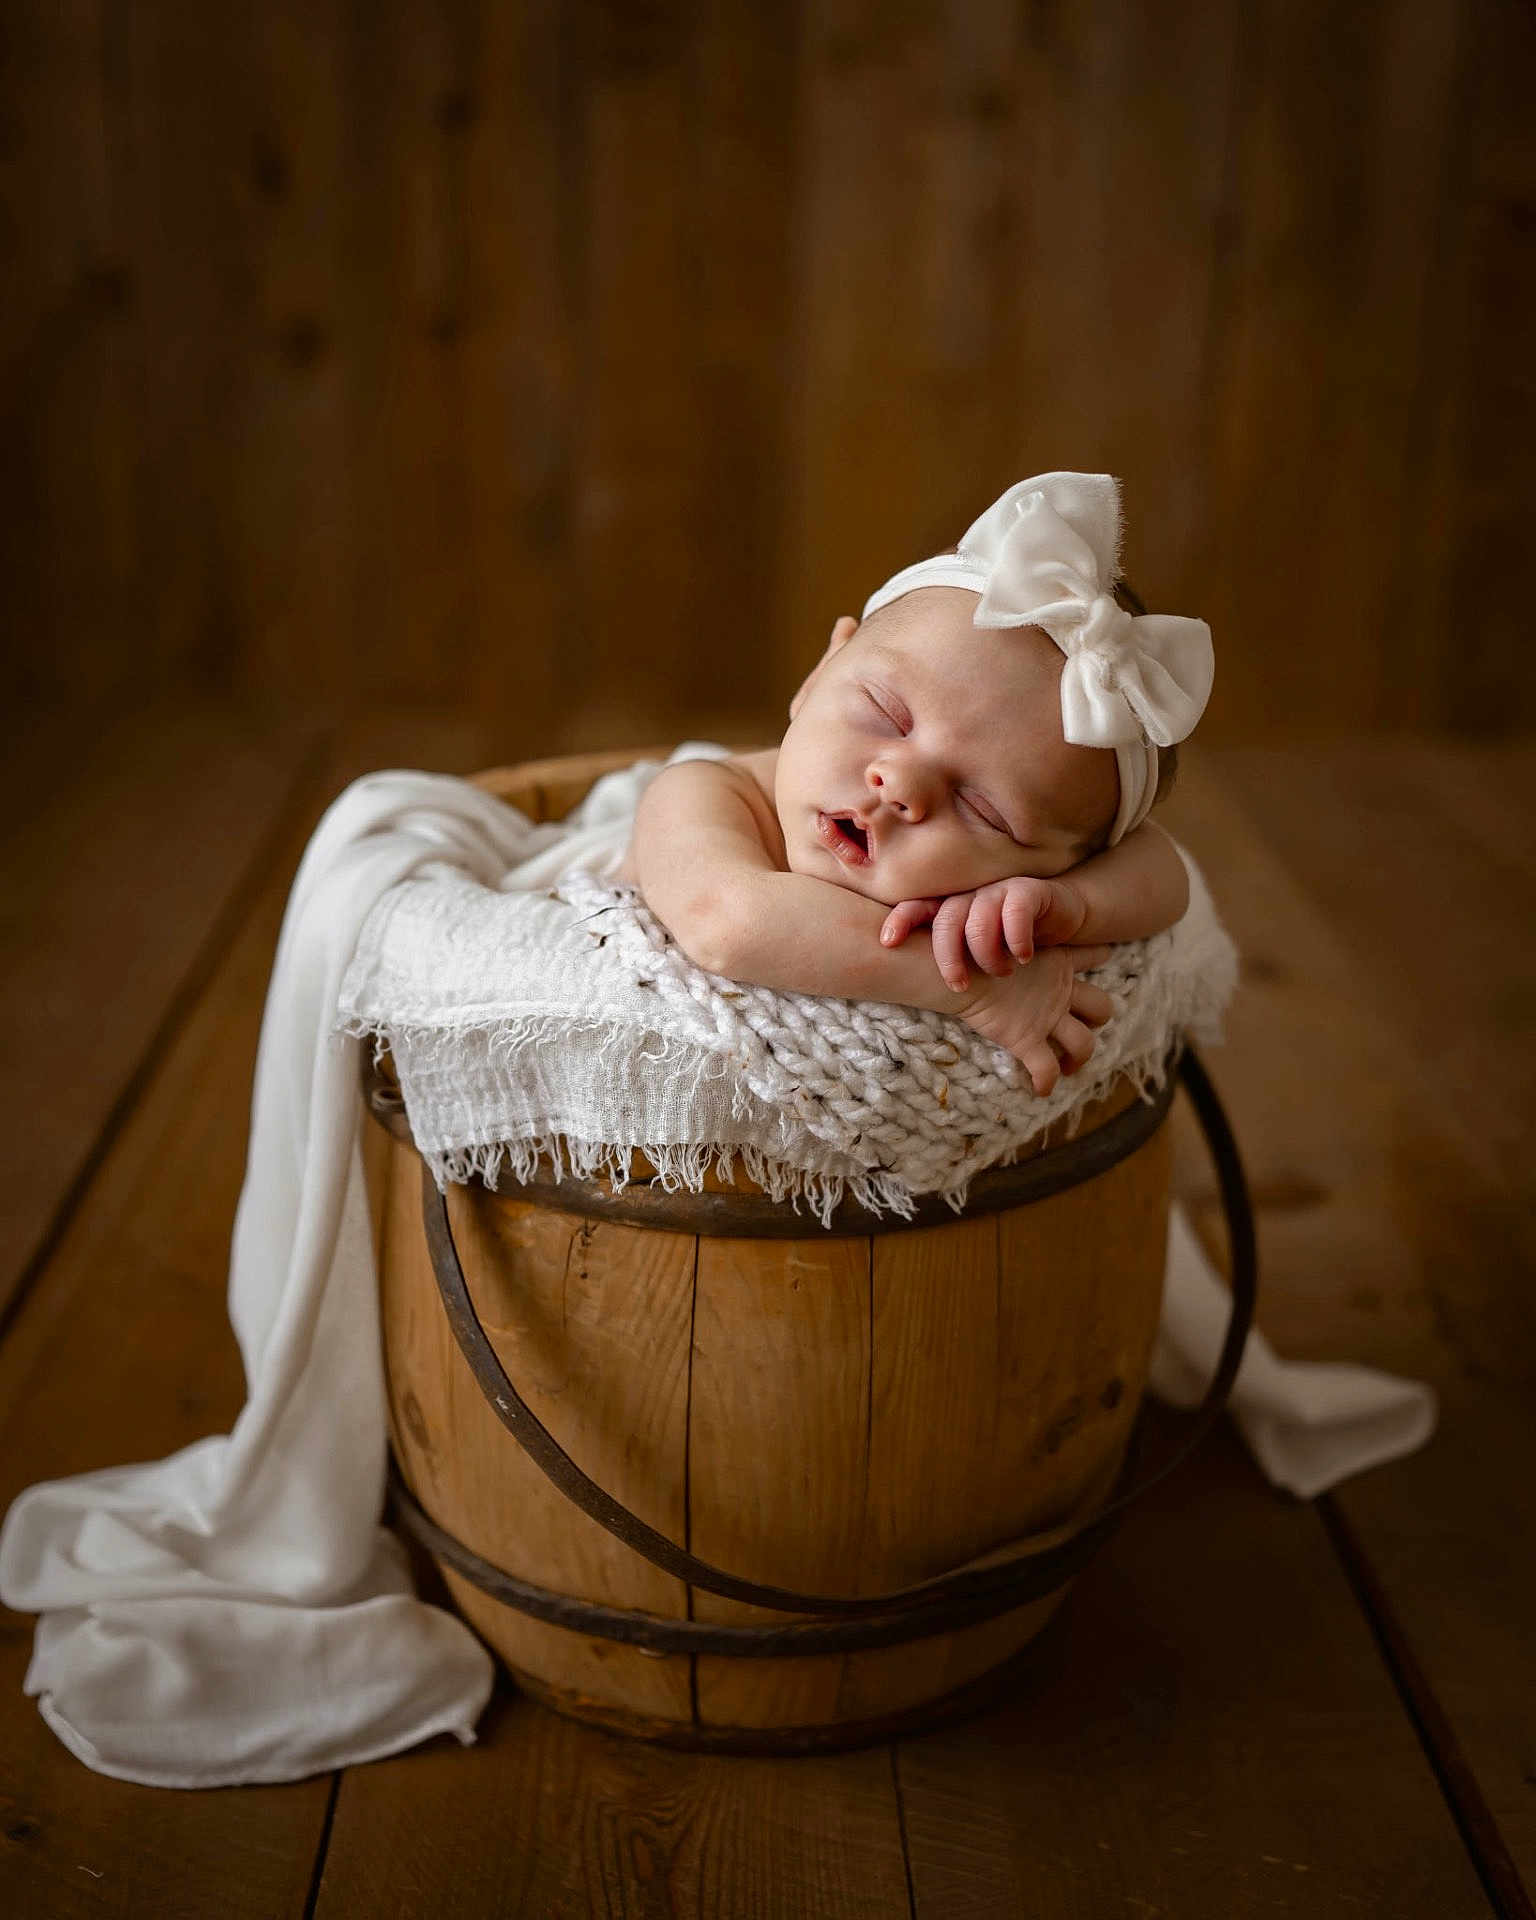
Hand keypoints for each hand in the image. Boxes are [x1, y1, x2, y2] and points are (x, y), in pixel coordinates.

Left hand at [880, 877, 1088, 991]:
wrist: (1062, 914)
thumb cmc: (1011, 937)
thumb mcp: (978, 951)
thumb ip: (953, 958)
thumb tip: (914, 986)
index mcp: (953, 907)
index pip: (918, 907)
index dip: (901, 920)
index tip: (887, 941)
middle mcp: (971, 895)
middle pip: (946, 920)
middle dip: (948, 958)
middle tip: (958, 986)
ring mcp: (998, 890)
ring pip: (978, 921)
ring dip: (987, 956)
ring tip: (1001, 972)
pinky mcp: (1028, 891)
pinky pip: (1015, 914)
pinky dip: (1017, 941)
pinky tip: (1024, 957)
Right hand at [957, 944, 1114, 1095]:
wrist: (952, 965)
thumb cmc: (968, 944)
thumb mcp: (1001, 930)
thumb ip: (1013, 931)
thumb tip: (992, 917)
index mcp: (1057, 960)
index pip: (1090, 955)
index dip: (1098, 957)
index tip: (1102, 958)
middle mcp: (1059, 990)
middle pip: (1101, 1007)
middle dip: (1096, 1019)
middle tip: (1081, 1026)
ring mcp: (1045, 1017)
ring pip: (1083, 1044)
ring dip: (1078, 1058)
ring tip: (1068, 1067)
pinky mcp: (1025, 1039)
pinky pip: (1046, 1070)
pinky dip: (1045, 1082)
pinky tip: (1040, 1089)